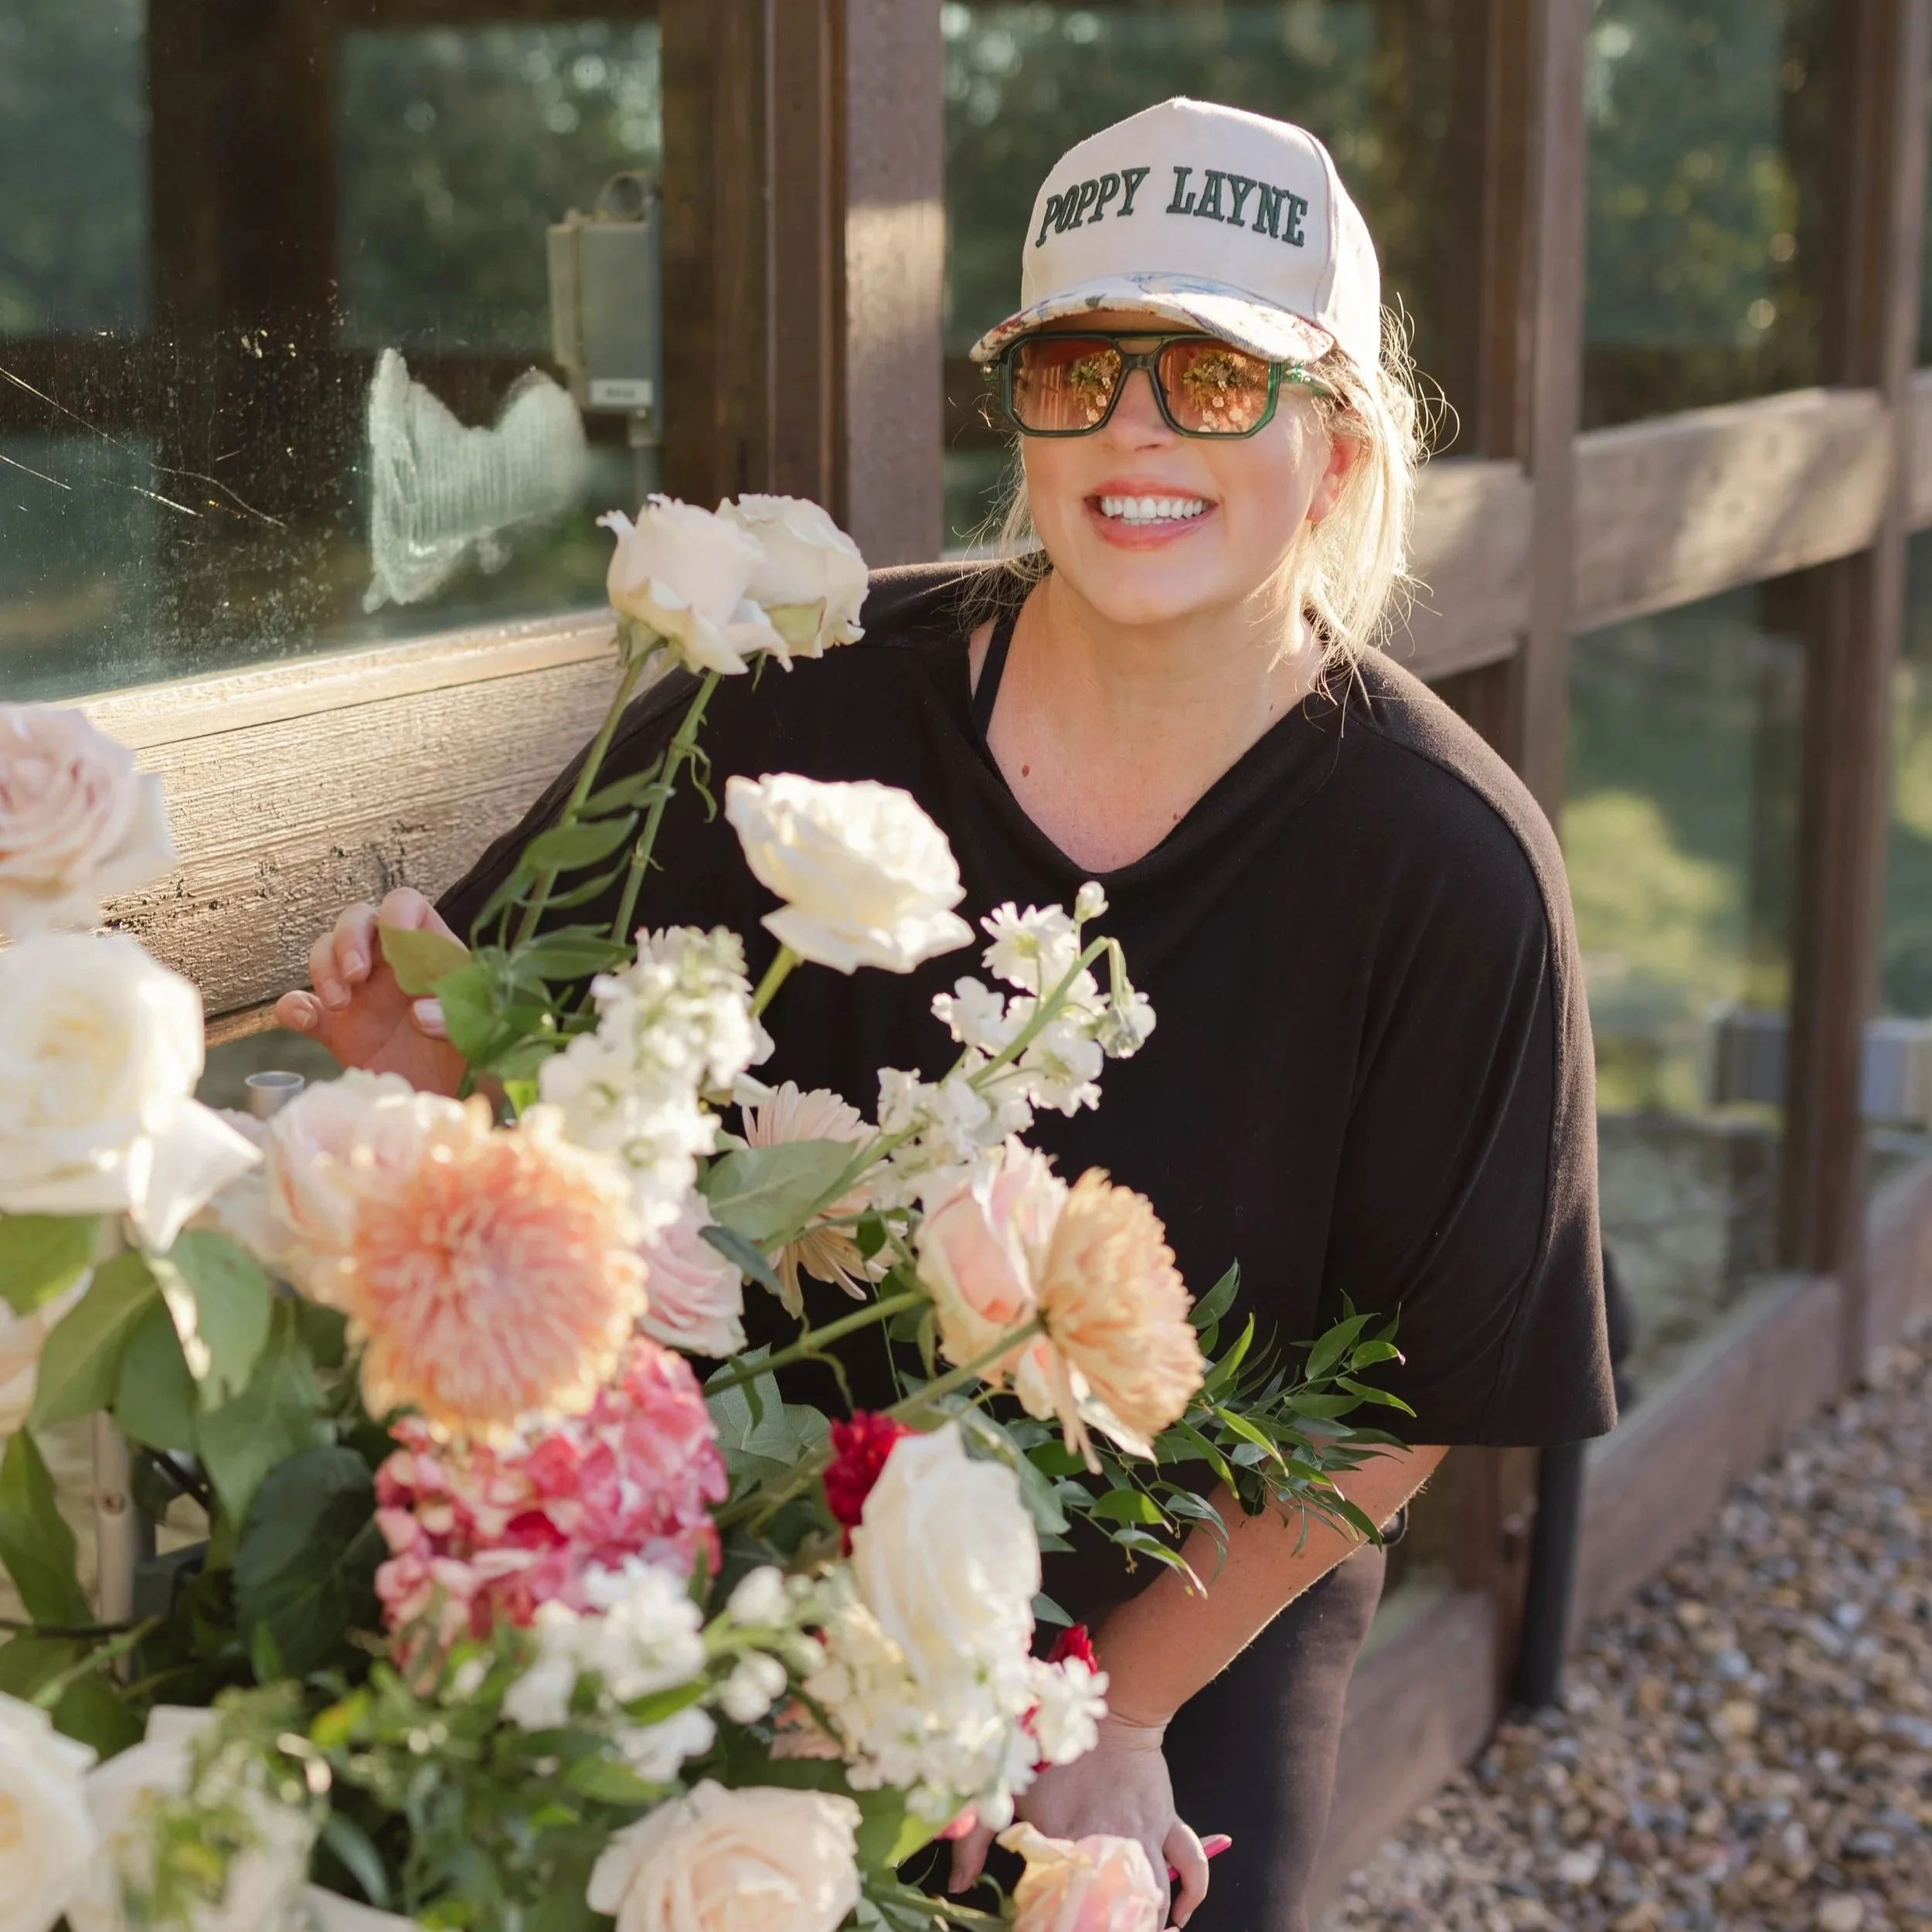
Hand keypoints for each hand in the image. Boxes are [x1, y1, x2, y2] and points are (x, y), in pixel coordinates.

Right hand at [274, 888, 467, 1094]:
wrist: (450, 1108)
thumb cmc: (476, 1063)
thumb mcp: (482, 1035)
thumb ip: (457, 1018)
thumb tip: (418, 1014)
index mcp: (433, 955)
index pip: (407, 906)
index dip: (396, 913)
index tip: (394, 940)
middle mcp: (392, 966)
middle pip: (357, 919)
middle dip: (349, 938)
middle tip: (357, 975)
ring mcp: (361, 995)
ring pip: (325, 952)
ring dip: (323, 968)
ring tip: (341, 1003)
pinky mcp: (336, 1029)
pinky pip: (301, 1005)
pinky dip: (293, 1006)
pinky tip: (305, 1020)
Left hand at [947, 1714, 1208, 1926]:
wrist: (1109, 1707)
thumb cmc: (1051, 1744)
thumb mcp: (1006, 1787)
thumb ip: (975, 1836)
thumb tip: (958, 1884)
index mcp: (1063, 1842)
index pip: (1057, 1903)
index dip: (1051, 1923)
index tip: (1041, 1928)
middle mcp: (1107, 1846)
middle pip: (1112, 1910)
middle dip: (1106, 1928)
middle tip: (1092, 1930)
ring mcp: (1143, 1836)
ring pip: (1153, 1896)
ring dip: (1145, 1920)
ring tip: (1132, 1930)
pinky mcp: (1167, 1823)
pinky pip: (1191, 1864)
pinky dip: (1191, 1891)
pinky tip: (1178, 1914)